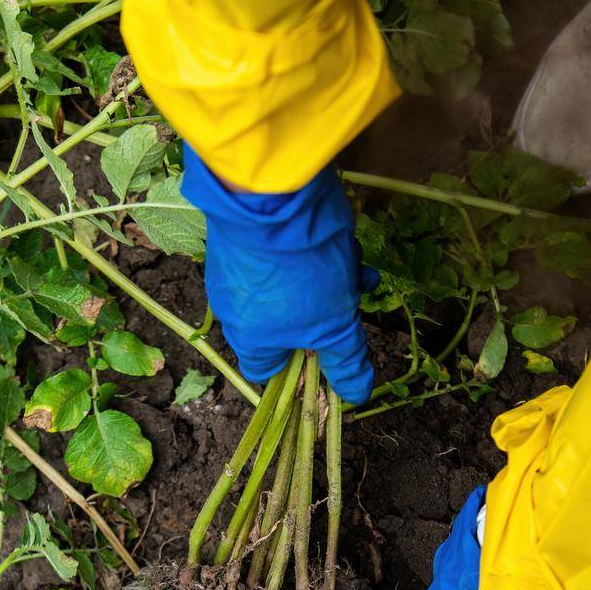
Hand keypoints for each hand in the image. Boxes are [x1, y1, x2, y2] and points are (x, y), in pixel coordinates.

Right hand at [181, 145, 377, 404]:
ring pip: (291, 289)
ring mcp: (238, 269)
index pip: (266, 370)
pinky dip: (312, 253)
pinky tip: (340, 241)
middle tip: (352, 298)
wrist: (273, 194)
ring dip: (328, 281)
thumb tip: (356, 395)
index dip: (299, 366)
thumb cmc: (301, 273)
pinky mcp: (247, 235)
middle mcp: (235, 308)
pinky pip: (282, 256)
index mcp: (249, 338)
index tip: (329, 350)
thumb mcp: (335, 324)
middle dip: (326, 314)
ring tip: (353, 266)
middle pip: (287, 327)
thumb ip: (345, 361)